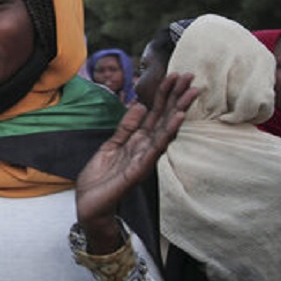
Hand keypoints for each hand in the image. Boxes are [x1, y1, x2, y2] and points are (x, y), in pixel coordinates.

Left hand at [76, 73, 196, 250]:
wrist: (89, 204)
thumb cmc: (100, 179)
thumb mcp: (111, 145)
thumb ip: (126, 127)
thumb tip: (140, 105)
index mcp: (137, 141)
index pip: (155, 113)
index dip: (164, 95)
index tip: (175, 76)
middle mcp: (145, 148)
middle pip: (164, 118)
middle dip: (176, 97)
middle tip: (191, 76)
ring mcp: (144, 158)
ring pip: (165, 129)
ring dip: (178, 110)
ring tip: (191, 92)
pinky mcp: (139, 169)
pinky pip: (155, 148)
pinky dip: (167, 132)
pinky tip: (178, 118)